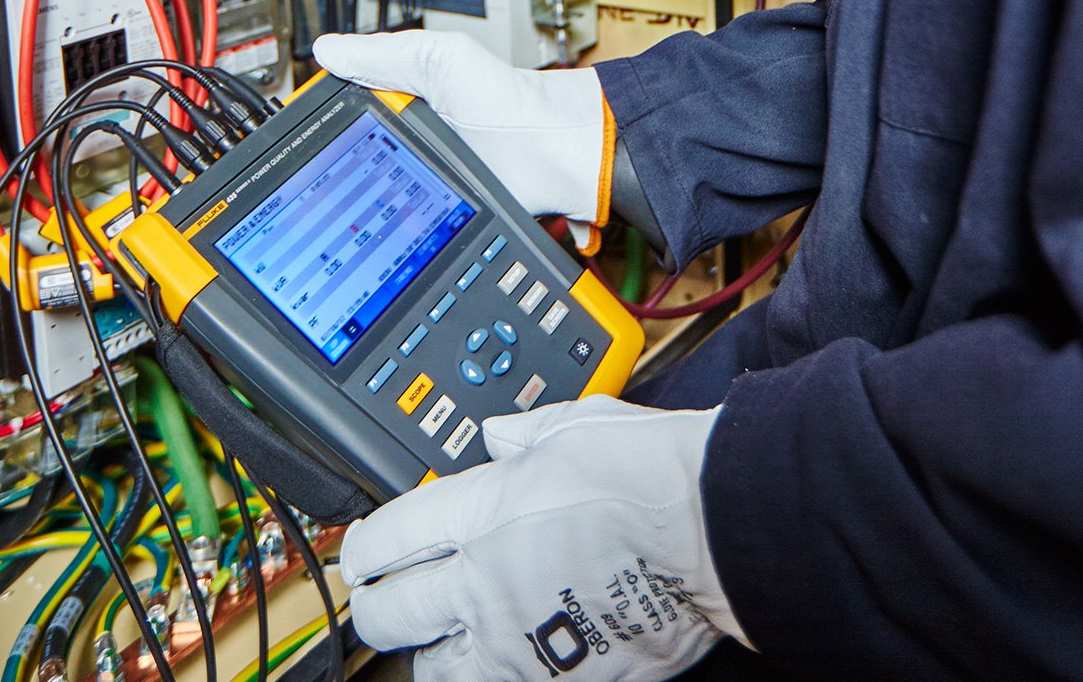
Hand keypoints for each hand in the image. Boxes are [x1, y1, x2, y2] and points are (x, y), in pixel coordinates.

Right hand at [312, 30, 610, 246]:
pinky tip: (373, 215)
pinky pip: (394, 219)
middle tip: (316, 170)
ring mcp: (414, 175)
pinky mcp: (428, 209)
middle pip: (347, 153)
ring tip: (341, 193)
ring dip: (356, 195)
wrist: (545, 150)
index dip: (320, 119)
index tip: (298, 129)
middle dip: (332, 163)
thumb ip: (382, 55)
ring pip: (365, 189)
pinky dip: (382, 220)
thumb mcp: (438, 58)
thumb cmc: (506, 99)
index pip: (342, 107)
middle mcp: (403, 138)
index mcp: (399, 98)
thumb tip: (327, 50)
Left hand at [340, 396, 748, 681]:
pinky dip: (491, 676)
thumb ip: (523, 434)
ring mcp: (518, 637)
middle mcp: (486, 580)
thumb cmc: (658, 476)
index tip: (365, 554)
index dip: (363, 549)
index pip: (386, 539)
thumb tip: (497, 435)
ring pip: (432, 669)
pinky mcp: (557, 678)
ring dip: (432, 652)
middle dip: (379, 608)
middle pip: (388, 614)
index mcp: (485, 510)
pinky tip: (509, 658)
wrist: (719, 529)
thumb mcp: (579, 426)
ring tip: (449, 636)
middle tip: (391, 599)